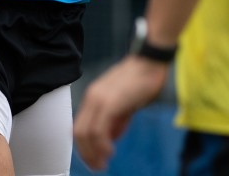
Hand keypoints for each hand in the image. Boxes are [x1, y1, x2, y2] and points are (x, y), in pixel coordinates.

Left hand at [73, 55, 168, 170]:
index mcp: (93, 97)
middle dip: (86, 153)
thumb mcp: (125, 105)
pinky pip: (99, 129)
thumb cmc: (140, 82)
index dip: (84, 146)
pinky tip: (110, 152)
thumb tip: (110, 138)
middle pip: (79, 132)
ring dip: (93, 152)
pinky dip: (102, 144)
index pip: (79, 126)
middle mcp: (91, 98)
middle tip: (97, 166)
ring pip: (86, 133)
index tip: (94, 159)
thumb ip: (116, 121)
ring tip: (102, 163)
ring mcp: (98, 99)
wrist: (149, 63)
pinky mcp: (109, 103)